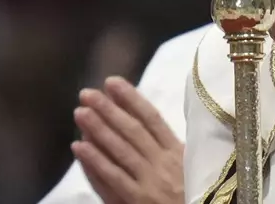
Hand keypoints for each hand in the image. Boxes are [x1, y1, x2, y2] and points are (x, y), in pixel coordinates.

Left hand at [71, 76, 183, 203]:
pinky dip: (95, 161)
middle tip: (88, 93)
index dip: (131, 99)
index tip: (113, 83)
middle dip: (108, 109)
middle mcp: (164, 163)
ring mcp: (149, 183)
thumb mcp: (192, 167)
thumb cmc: (194, 195)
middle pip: (132, 130)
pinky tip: (79, 147)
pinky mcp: (136, 202)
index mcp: (179, 152)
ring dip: (98, 129)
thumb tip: (149, 121)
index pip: (152, 118)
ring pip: (120, 150)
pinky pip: (112, 179)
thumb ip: (172, 147)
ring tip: (80, 112)